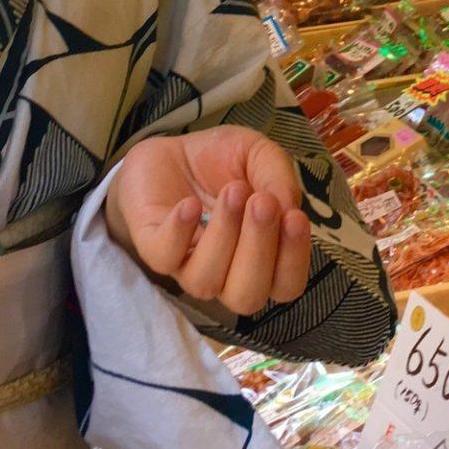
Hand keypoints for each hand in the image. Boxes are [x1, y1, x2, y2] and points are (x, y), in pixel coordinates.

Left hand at [104, 125, 312, 316]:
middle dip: (258, 250)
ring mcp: (187, 265)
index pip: (286, 286)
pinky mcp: (153, 248)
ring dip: (224, 236)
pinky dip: (180, 232)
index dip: (293, 260)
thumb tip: (288, 206)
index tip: (295, 217)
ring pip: (206, 282)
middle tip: (262, 203)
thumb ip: (278, 175)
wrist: (170, 150)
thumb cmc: (221, 160)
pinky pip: (165, 258)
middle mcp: (226, 273)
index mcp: (262, 258)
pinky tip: (190, 204)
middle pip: (247, 297)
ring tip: (232, 192)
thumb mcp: (258, 154)